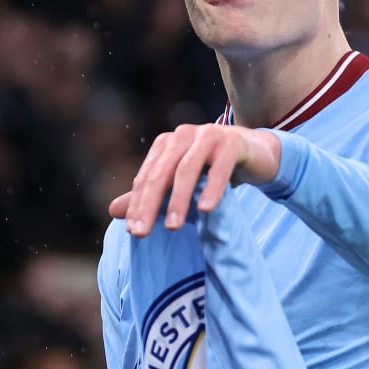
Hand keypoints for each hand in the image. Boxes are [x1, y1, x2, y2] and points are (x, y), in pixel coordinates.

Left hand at [108, 122, 281, 235]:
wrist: (256, 152)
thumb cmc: (214, 168)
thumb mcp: (181, 183)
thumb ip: (151, 195)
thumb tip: (112, 210)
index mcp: (167, 144)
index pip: (147, 177)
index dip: (137, 204)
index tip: (133, 232)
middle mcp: (183, 135)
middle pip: (161, 173)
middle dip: (149, 204)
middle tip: (141, 233)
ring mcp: (208, 136)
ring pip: (188, 169)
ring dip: (179, 199)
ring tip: (173, 227)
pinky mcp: (232, 142)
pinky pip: (220, 168)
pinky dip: (212, 189)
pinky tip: (206, 209)